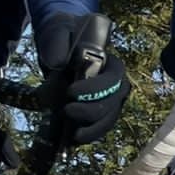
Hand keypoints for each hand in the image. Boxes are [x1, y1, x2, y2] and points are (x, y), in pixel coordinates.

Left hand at [35, 13, 129, 145]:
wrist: (60, 51)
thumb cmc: (62, 40)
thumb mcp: (58, 35)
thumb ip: (57, 45)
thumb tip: (58, 63)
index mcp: (113, 65)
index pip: (112, 80)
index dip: (95, 89)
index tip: (71, 92)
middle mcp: (117, 85)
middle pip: (112, 103)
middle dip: (90, 111)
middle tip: (67, 110)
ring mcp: (111, 101)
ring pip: (108, 119)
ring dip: (92, 129)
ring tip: (73, 134)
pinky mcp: (100, 114)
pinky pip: (100, 127)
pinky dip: (89, 135)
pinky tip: (75, 140)